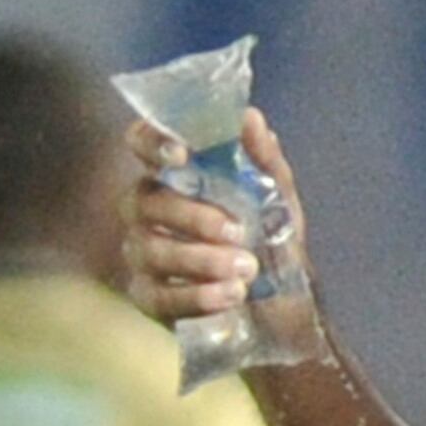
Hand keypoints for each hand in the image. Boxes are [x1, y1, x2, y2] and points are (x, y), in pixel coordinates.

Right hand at [122, 108, 321, 360]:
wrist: (285, 308)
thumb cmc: (273, 243)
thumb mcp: (279, 200)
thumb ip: (264, 159)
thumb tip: (250, 116)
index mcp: (175, 176)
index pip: (141, 143)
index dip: (151, 142)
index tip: (182, 154)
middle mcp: (148, 211)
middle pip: (143, 200)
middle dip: (192, 216)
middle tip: (238, 232)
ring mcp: (143, 254)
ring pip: (149, 249)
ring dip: (201, 258)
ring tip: (247, 269)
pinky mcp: (149, 298)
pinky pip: (157, 296)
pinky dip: (196, 296)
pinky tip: (231, 295)